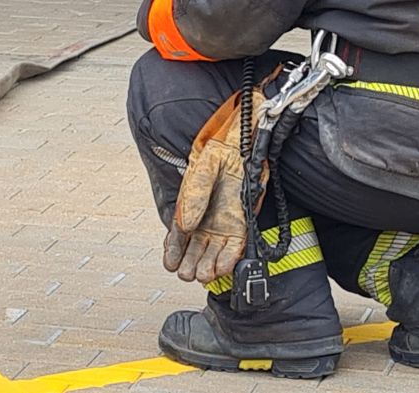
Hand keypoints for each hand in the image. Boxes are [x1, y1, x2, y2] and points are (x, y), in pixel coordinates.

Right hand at [162, 84, 267, 283]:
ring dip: (208, 266)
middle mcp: (206, 219)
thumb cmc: (222, 150)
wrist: (248, 142)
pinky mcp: (243, 223)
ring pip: (214, 253)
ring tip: (204, 275)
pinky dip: (230, 259)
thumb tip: (187, 224)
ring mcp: (225, 223)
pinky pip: (236, 246)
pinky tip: (223, 268)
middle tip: (186, 273)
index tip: (170, 263)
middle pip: (195, 249)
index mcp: (190, 207)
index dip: (173, 251)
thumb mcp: (203, 168)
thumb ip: (194, 194)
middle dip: (190, 263)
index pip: (178, 236)